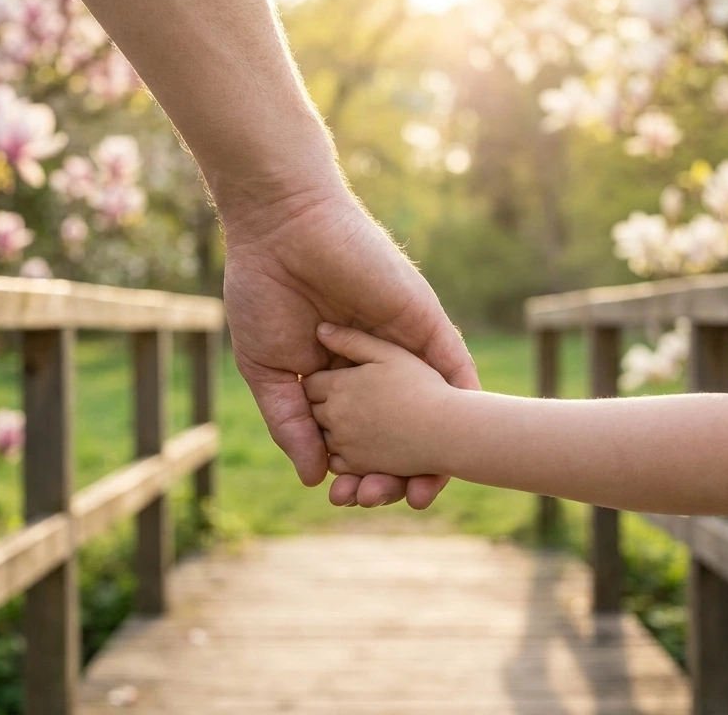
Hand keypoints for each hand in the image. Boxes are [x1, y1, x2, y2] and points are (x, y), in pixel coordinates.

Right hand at [221, 184, 479, 508]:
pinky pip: (454, 367)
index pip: (358, 435)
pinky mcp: (424, 322)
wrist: (281, 229)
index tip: (347, 499)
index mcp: (339, 377)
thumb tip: (314, 478)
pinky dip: (462, 406)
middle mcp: (377, 366)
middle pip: (399, 431)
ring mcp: (404, 345)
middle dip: (394, 473)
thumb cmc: (263, 291)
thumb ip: (291, 423)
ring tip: (421, 491)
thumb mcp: (268, 371)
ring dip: (432, 452)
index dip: (356, 472)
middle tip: (377, 500)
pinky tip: (464, 444)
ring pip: (430, 409)